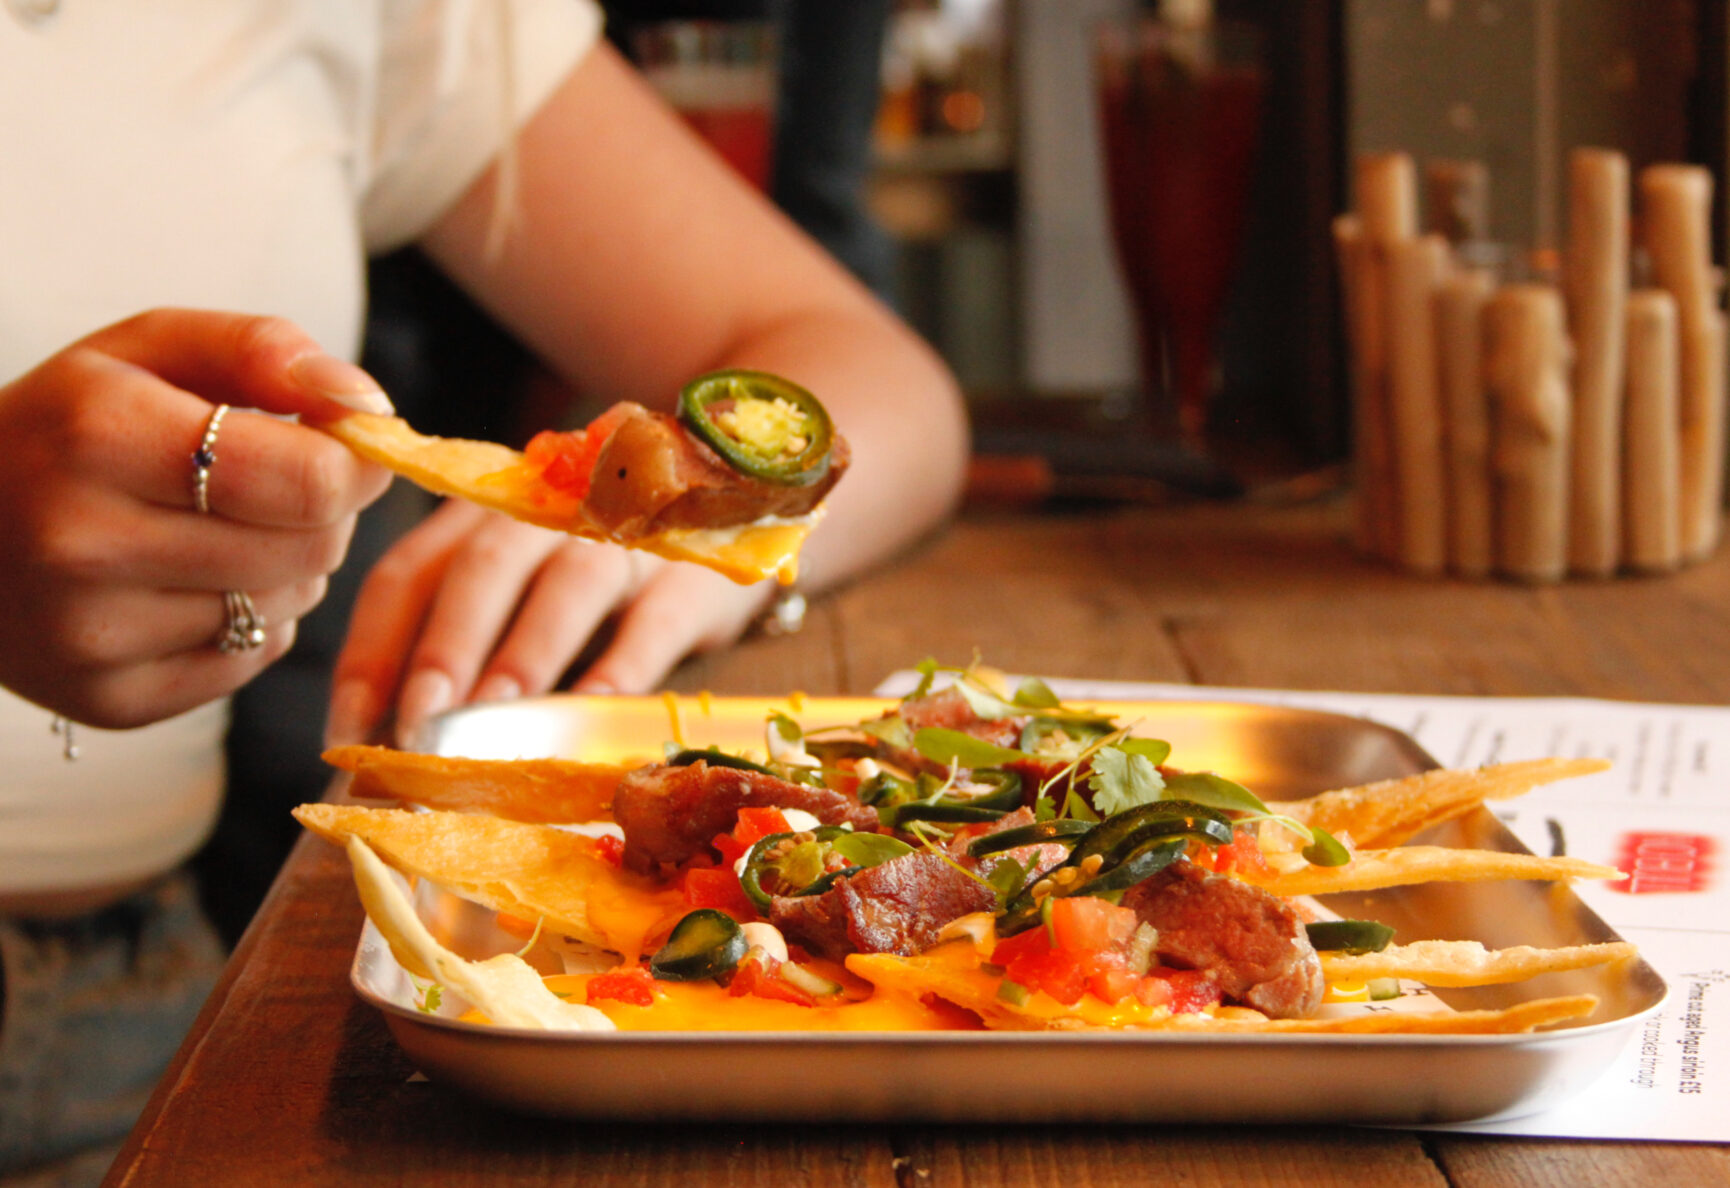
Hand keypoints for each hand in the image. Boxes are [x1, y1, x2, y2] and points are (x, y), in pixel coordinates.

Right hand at [0, 309, 393, 726]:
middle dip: (323, 513)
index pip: (308, 481)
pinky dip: (250, 623)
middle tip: (280, 488)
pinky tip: (192, 585)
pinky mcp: (109, 700)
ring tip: (221, 531)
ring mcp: (91, 635)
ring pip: (287, 606)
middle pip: (310, 548)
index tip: (349, 451)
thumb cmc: (70, 424)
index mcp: (101, 435)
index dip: (354, 465)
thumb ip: (263, 351)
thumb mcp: (148, 349)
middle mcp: (85, 543)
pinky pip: (251, 662)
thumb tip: (366, 405)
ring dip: (288, 567)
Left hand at [325, 498, 776, 747]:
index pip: (408, 574)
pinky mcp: (695, 570)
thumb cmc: (603, 576)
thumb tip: (388, 749)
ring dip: (523, 657)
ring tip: (492, 724)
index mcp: (481, 515)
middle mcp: (544, 512)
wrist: (737, 513)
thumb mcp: (525, 587)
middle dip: (442, 651)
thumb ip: (465, 641)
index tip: (350, 733)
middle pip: (479, 569)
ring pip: (564, 586)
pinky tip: (594, 713)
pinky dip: (623, 664)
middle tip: (416, 726)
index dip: (373, 651)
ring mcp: (623, 536)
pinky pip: (655, 616)